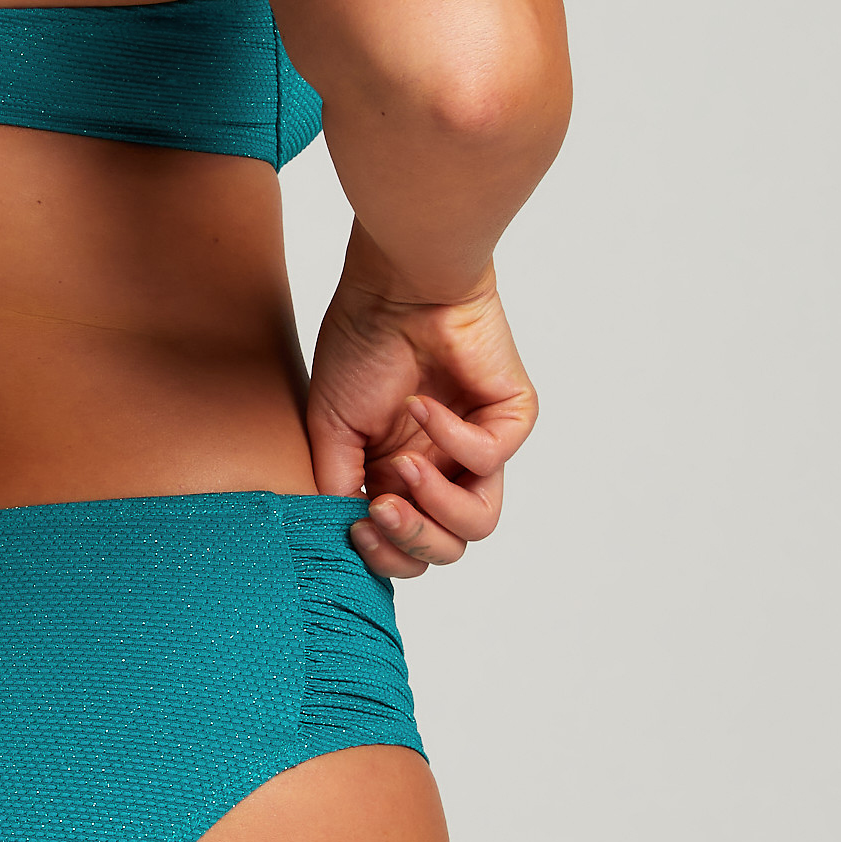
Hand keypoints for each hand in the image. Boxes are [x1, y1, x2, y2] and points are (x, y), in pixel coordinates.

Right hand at [307, 264, 536, 580]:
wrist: (395, 287)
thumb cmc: (361, 344)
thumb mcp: (330, 428)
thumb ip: (337, 486)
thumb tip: (344, 537)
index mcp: (398, 476)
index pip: (405, 547)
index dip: (383, 554)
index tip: (355, 527)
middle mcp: (442, 469)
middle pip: (446, 548)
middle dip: (411, 542)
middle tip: (381, 510)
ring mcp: (478, 446)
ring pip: (479, 522)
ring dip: (436, 506)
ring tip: (405, 469)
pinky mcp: (510, 420)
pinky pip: (488, 459)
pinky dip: (449, 436)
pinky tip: (422, 404)